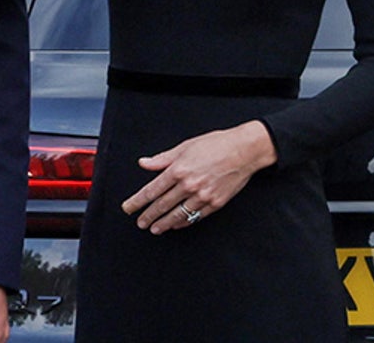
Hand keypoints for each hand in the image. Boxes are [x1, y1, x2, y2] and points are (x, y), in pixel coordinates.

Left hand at [123, 121, 275, 233]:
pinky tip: (175, 225)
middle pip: (161, 205)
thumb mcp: (186, 146)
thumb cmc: (216, 144)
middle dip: (147, 216)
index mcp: (179, 169)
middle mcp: (188, 185)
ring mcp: (202, 196)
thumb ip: (163, 158)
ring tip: (154, 228)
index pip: (151, 190)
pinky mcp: (214, 204)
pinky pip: (194, 217)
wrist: (244, 150)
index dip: (137, 201)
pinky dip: (182, 223)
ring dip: (163, 224)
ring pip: (177, 215)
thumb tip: (144, 163)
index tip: (128, 208)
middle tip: (139, 222)